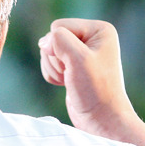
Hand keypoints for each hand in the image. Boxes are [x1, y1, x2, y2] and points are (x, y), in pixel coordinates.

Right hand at [38, 19, 138, 138]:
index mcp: (99, 29)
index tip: (77, 65)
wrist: (101, 119)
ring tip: (70, 80)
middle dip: (56, 59)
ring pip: (48, 52)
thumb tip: (43, 42)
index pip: (59, 26)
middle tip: (73, 74)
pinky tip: (66, 84)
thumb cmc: (95, 90)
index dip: (59, 46)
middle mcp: (91, 37)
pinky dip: (53, 76)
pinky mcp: (72, 66)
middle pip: (52, 38)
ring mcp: (81, 52)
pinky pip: (49, 64)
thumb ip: (58, 40)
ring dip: (54, 69)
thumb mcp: (78, 58)